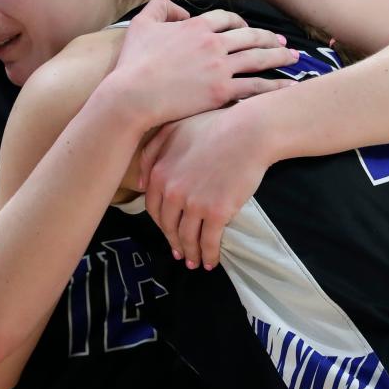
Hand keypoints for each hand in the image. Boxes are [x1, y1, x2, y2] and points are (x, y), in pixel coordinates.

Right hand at [110, 0, 297, 128]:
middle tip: (283, 42)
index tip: (249, 28)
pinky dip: (275, 86)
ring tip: (294, 58)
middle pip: (250, 37)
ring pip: (258, 59)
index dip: (241, 22)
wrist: (132, 95)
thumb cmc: (134, 63)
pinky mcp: (222, 92)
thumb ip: (160, 7)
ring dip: (280, 57)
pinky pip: (256, 87)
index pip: (227, 19)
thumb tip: (182, 11)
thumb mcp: (141, 25)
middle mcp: (213, 43)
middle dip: (270, 38)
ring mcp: (220, 68)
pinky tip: (288, 86)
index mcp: (196, 26)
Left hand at [139, 101, 276, 269]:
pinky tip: (211, 261)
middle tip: (180, 252)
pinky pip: (209, 242)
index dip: (161, 223)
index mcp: (159, 173)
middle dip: (174, 242)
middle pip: (168, 225)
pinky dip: (209, 255)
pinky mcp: (216, 213)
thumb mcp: (173, 130)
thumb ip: (151, 153)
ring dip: (190, 253)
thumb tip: (139, 183)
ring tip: (195, 262)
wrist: (249, 132)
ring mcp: (193, 203)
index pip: (153, 207)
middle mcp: (172, 191)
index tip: (168, 231)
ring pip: (187, 237)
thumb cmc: (214, 126)